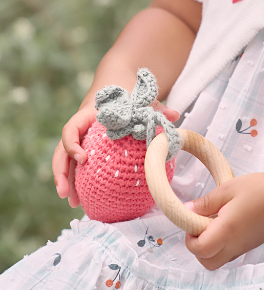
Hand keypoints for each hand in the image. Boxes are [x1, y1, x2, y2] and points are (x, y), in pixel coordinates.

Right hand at [52, 99, 179, 207]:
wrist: (119, 85)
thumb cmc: (130, 94)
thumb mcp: (142, 99)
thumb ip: (157, 107)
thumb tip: (175, 115)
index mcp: (89, 115)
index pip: (71, 128)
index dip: (72, 144)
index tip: (83, 159)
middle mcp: (81, 128)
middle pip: (62, 150)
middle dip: (61, 172)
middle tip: (64, 193)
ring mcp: (83, 139)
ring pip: (67, 161)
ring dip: (66, 181)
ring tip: (72, 203)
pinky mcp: (88, 148)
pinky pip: (79, 165)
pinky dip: (80, 180)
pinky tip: (86, 198)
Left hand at [185, 172, 263, 269]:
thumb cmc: (260, 189)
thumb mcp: (228, 188)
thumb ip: (207, 202)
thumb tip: (188, 210)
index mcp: (227, 231)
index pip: (199, 250)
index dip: (190, 238)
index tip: (193, 220)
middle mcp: (234, 245)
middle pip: (207, 262)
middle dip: (198, 248)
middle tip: (200, 225)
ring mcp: (244, 247)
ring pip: (218, 260)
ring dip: (210, 247)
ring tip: (215, 222)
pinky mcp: (250, 245)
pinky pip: (230, 253)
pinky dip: (222, 245)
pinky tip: (227, 223)